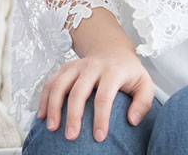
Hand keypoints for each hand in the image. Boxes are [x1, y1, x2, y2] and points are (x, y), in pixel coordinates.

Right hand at [39, 45, 154, 142]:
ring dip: (53, 106)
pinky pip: (51, 81)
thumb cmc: (128, 71)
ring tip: (51, 127)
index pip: (104, 96)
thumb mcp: (145, 84)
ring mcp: (76, 66)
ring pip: (60, 84)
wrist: (112, 49)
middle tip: (71, 136)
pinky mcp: (65, 67)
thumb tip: (132, 120)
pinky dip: (44, 98)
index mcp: (113, 71)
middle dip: (73, 115)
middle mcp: (92, 66)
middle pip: (78, 91)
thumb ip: (143, 103)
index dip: (100, 118)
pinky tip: (42, 114)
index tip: (99, 137)